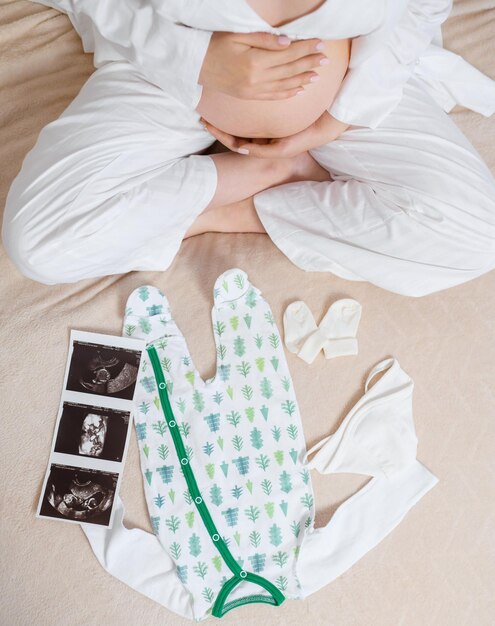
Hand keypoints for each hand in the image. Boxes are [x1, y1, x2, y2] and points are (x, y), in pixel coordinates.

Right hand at [198, 31, 329, 99]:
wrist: (194, 66)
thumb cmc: (214, 45)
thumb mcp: (237, 36)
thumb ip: (263, 39)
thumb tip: (287, 41)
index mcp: (255, 62)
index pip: (287, 54)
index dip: (305, 48)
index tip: (320, 43)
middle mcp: (256, 79)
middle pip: (289, 70)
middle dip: (309, 63)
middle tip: (326, 59)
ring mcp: (253, 91)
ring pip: (284, 86)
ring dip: (302, 80)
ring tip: (317, 75)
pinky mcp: (249, 96)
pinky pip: (273, 96)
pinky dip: (288, 93)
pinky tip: (299, 89)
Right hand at [200, 112, 349, 157]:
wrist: (328, 120)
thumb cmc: (308, 110)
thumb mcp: (282, 101)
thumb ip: (267, 100)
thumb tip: (254, 84)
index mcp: (264, 135)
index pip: (237, 133)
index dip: (221, 126)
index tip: (208, 115)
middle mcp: (265, 145)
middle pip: (234, 142)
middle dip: (218, 132)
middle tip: (204, 121)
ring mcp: (271, 150)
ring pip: (241, 148)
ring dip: (226, 139)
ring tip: (212, 128)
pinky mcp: (280, 150)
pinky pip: (257, 152)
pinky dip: (244, 146)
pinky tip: (236, 142)